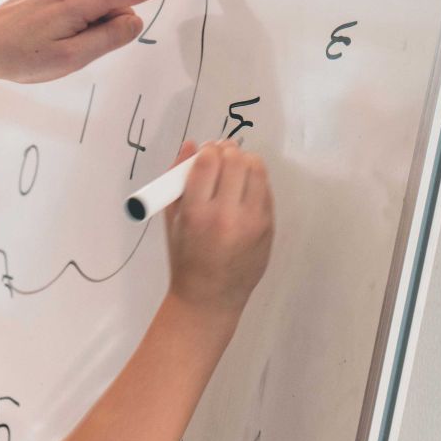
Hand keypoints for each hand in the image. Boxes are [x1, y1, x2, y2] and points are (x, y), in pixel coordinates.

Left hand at [0, 0, 214, 84]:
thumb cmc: (21, 57)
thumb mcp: (70, 61)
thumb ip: (108, 39)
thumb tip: (134, 17)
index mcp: (81, 2)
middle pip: (113, 6)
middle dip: (102, 28)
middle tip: (65, 48)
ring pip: (94, 3)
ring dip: (81, 22)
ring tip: (47, 37)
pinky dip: (68, 12)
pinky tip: (42, 23)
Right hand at [162, 139, 274, 320]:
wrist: (211, 295)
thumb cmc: (185, 256)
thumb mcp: (172, 219)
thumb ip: (177, 180)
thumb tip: (190, 145)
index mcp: (196, 213)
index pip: (207, 163)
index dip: (206, 150)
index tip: (205, 151)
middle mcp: (226, 216)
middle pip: (234, 161)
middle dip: (226, 151)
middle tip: (221, 154)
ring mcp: (251, 222)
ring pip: (256, 170)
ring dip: (244, 161)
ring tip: (235, 167)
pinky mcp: (268, 227)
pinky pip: (266, 189)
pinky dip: (255, 180)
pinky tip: (244, 187)